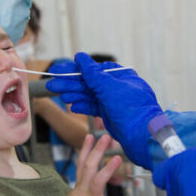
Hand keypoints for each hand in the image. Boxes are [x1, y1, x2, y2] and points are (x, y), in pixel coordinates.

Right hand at [47, 52, 162, 168]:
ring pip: (89, 96)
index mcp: (120, 76)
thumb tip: (81, 58)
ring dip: (74, 94)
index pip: (93, 69)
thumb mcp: (109, 87)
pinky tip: (73, 106)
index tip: (60, 70)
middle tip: (52, 84)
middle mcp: (117, 87)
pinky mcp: (111, 115)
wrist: (143, 137)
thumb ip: (92, 73)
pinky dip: (83, 107)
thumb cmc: (132, 109)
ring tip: (59, 94)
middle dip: (70, 83)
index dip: (75, 70)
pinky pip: (94, 108)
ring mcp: (114, 102)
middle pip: (89, 83)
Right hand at [54, 134, 129, 195]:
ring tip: (117, 158)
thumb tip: (90, 183)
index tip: (90, 135)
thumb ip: (85, 188)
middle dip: (97, 150)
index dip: (86, 148)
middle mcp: (84, 188)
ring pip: (98, 181)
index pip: (82, 162)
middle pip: (89, 165)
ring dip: (108, 169)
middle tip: (106, 137)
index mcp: (80, 185)